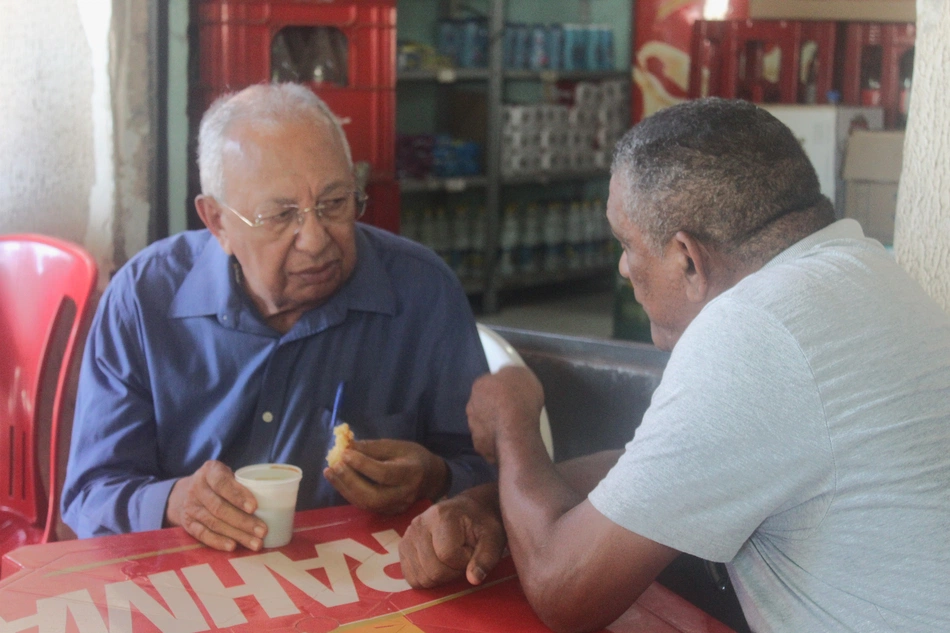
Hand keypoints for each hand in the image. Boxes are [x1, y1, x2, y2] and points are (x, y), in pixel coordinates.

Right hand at [165, 460, 265, 551]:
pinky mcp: (188, 524)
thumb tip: (273, 499)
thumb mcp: (227, 473)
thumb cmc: (218, 482)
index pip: (223, 483)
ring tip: (256, 543)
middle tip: (263, 531)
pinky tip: (233, 547)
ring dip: (237, 534)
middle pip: (219, 507)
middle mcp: (196, 488)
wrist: (185, 491)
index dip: (238, 496)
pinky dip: (218, 541)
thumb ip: (243, 483)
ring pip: (214, 523)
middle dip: (243, 521)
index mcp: (209, 471)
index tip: (254, 507)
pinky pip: (203, 535)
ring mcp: (190, 507)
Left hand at [324, 439, 448, 514]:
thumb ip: (373, 448)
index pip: (384, 473)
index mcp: (411, 474)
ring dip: (344, 488)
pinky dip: (348, 493)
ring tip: (330, 471)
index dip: (362, 464)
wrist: (431, 479)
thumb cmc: (414, 457)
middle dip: (350, 480)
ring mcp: (395, 507)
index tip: (345, 453)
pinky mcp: (387, 513)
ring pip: (366, 503)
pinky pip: (365, 505)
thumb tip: (347, 446)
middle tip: (334, 464)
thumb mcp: (397, 446)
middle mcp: (404, 495)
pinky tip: (338, 480)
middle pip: (373, 495)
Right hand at [399, 490, 505, 587]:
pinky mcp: (403, 546)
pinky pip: (411, 577)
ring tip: (450, 558)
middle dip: (452, 571)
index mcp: (442, 516)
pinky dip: (427, 577)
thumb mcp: (493, 537)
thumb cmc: (482, 524)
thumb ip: (486, 558)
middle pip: (432, 570)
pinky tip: (438, 563)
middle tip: (462, 556)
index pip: (448, 555)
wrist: (468, 511)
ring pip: (421, 577)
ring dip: (440, 575)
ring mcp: (408, 535)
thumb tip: (474, 579)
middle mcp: (420, 523)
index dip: (464, 561)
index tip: (471, 550)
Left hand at [466, 365, 544, 463]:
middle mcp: (472, 405)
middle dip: (494, 407)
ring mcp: (474, 427)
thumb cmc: (519, 399)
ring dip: (494, 424)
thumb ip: (511, 374)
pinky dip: (496, 441)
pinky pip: (488, 441)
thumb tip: (506, 375)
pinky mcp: (479, 446)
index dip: (500, 388)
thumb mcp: (521, 374)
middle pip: (483, 404)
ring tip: (512, 428)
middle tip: (511, 411)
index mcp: (479, 385)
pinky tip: (508, 441)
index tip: (511, 393)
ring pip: (483, 423)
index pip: (487, 383)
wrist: (516, 432)